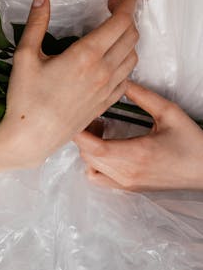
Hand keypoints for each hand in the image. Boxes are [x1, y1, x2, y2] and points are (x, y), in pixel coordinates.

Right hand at [0, 0, 140, 180]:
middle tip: (112, 6)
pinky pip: (127, 78)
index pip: (120, 20)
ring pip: (132, 56)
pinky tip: (111, 60)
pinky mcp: (104, 104)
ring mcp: (106, 89)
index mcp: (85, 56)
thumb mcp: (25, 57)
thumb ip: (36, 24)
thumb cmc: (25, 100)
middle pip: (131, 35)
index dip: (129, 0)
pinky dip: (125, 62)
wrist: (30, 138)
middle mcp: (102, 71)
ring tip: (112, 32)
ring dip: (128, 38)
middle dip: (127, 15)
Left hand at [74, 81, 202, 190]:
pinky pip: (97, 178)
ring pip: (89, 166)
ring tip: (101, 131)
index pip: (92, 146)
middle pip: (87, 155)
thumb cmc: (192, 143)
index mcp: (136, 153)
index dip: (79, 132)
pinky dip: (93, 164)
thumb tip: (122, 82)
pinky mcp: (127, 187)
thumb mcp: (169, 113)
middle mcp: (127, 172)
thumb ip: (143, 97)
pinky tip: (104, 149)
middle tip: (93, 117)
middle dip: (83, 135)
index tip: (78, 116)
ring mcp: (126, 182)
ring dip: (88, 148)